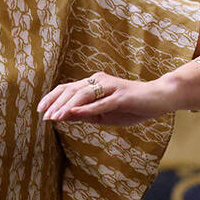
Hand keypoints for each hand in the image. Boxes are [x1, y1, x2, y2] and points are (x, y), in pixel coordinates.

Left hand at [37, 72, 174, 126]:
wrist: (160, 99)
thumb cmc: (131, 107)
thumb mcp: (103, 115)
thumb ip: (83, 115)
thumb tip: (61, 117)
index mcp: (94, 85)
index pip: (67, 89)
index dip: (52, 98)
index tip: (39, 110)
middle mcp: (100, 82)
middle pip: (71, 90)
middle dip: (55, 103)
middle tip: (44, 116)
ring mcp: (111, 87)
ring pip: (83, 94)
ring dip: (67, 107)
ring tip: (55, 117)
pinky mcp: (122, 96)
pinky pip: (102, 102)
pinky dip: (87, 109)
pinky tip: (75, 114)